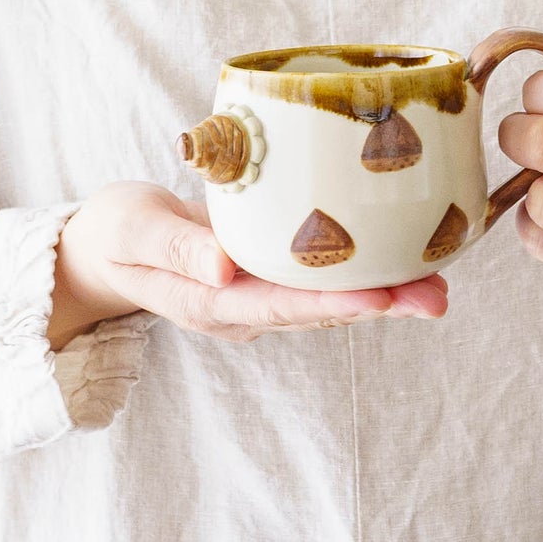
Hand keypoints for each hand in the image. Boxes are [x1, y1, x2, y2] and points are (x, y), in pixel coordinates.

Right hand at [48, 181, 448, 349]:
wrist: (104, 248)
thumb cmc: (115, 232)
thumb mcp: (132, 230)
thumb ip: (175, 248)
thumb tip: (225, 268)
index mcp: (210, 304)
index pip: (281, 306)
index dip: (335, 301)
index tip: (383, 295)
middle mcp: (243, 311)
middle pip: (318, 311)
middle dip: (379, 304)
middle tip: (436, 297)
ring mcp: (258, 299)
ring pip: (327, 300)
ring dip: (383, 293)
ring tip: (438, 285)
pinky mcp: (268, 279)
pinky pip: (320, 281)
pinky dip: (362, 271)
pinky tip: (402, 259)